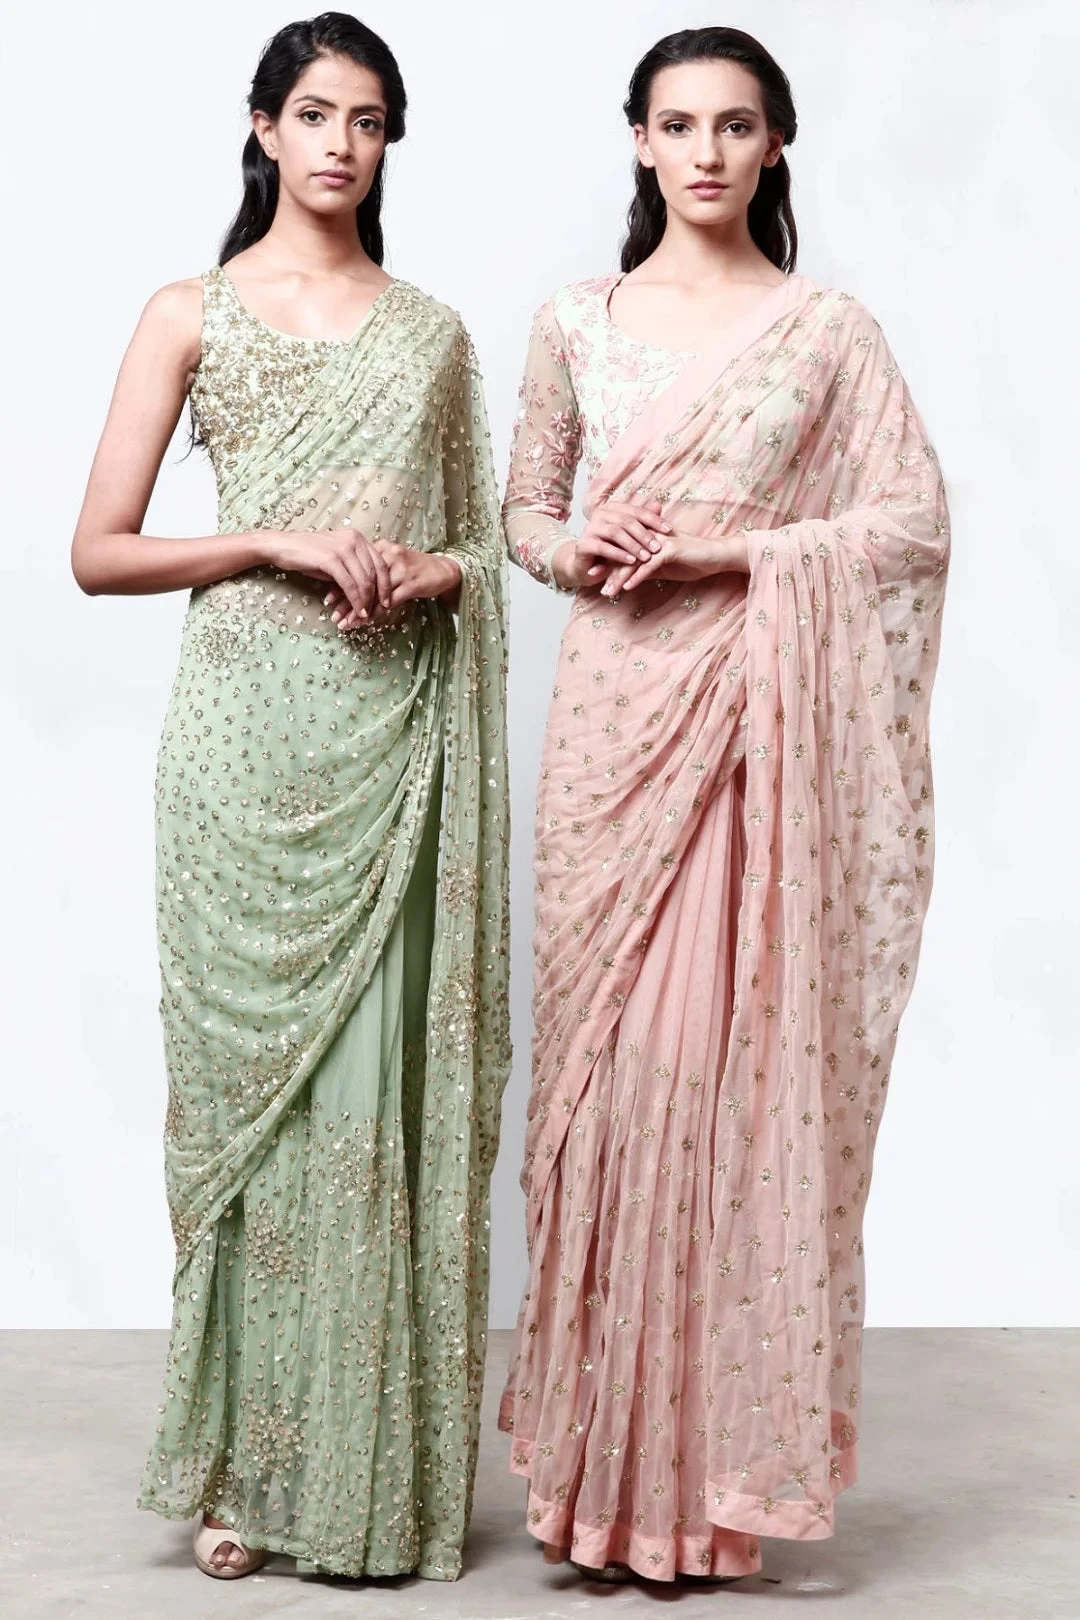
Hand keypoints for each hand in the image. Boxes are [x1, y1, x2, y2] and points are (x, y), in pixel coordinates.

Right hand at [264, 527, 391, 620]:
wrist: (283, 546)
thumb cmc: (308, 554)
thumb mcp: (336, 558)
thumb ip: (353, 568)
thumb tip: (367, 590)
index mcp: (357, 537)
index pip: (380, 563)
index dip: (386, 584)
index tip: (388, 601)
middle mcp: (354, 539)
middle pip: (375, 573)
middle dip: (378, 596)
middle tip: (378, 613)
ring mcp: (343, 548)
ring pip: (364, 580)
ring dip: (367, 601)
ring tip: (365, 616)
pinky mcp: (331, 559)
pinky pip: (350, 584)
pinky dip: (356, 600)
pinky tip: (357, 610)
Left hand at [327, 544, 461, 629]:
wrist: (443, 569)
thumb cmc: (414, 569)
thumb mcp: (392, 563)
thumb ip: (374, 572)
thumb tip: (348, 588)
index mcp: (380, 548)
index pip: (355, 569)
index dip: (339, 585)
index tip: (327, 601)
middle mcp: (388, 555)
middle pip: (362, 581)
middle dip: (346, 602)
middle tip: (333, 617)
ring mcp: (400, 568)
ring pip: (373, 593)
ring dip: (359, 611)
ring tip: (347, 624)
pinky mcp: (411, 582)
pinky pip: (389, 600)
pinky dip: (377, 612)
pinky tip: (368, 621)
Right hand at [551, 500, 670, 590]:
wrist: (586, 568)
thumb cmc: (611, 552)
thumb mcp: (630, 538)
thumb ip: (642, 523)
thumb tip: (659, 506)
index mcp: (612, 509)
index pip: (635, 511)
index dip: (653, 519)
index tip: (669, 530)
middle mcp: (599, 515)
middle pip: (626, 520)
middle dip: (644, 534)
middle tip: (658, 547)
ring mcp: (589, 528)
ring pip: (615, 533)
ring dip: (633, 545)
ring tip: (646, 557)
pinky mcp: (583, 544)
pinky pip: (603, 547)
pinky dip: (619, 554)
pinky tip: (631, 562)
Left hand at [601, 530, 750, 596]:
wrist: (716, 556)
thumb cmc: (693, 560)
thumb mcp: (665, 567)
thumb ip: (646, 569)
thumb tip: (628, 578)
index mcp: (648, 538)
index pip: (623, 549)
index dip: (607, 560)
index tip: (593, 571)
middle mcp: (651, 537)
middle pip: (623, 553)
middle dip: (607, 568)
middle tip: (592, 580)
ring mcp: (659, 542)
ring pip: (633, 560)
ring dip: (618, 577)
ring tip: (607, 591)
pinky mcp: (670, 550)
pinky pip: (649, 565)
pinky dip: (637, 577)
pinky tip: (627, 588)